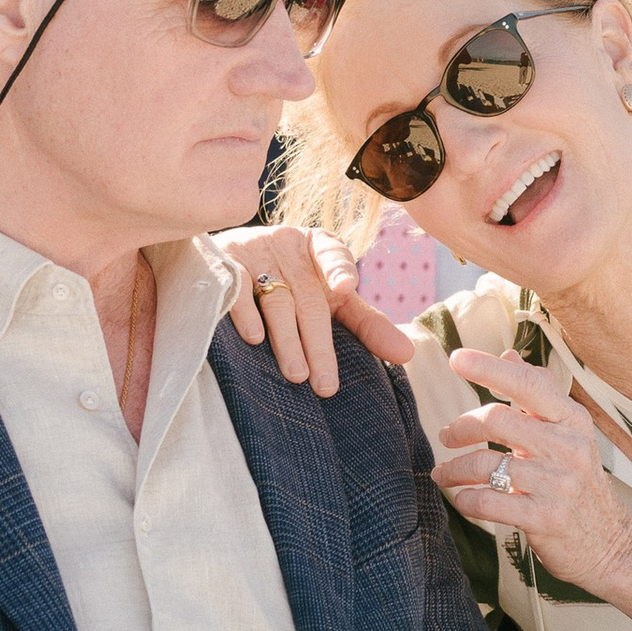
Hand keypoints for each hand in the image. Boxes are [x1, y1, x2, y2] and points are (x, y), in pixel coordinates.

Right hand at [220, 222, 414, 388]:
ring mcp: (254, 251)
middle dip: (318, 343)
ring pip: (276, 301)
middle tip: (326, 385)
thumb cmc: (296, 282)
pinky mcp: (224, 263)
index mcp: (319, 247)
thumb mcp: (332, 297)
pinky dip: (245, 314)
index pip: (333, 254)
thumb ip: (367, 324)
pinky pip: (236, 290)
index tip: (346, 287)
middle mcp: (288, 245)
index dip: (338, 269)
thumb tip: (407, 355)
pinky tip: (254, 339)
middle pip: (309, 298)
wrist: (235, 253)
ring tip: (297, 375)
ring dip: (287, 340)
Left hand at [433, 345, 631, 596]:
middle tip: (446, 435)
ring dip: (454, 468)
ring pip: (486, 463)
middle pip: (498, 419)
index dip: (489, 368)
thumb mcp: (571, 436)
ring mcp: (558, 484)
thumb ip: (539, 395)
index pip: (528, 384)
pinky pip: (488, 502)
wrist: (613, 547)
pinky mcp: (544, 518)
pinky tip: (462, 499)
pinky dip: (466, 499)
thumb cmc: (581, 487)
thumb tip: (508, 355)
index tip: (457, 358)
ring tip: (443, 474)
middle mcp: (568, 448)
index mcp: (573, 422)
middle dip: (462, 426)